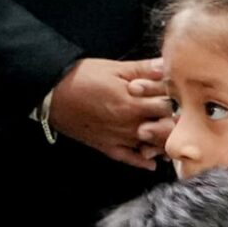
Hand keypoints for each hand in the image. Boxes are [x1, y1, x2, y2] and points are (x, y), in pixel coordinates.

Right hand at [48, 57, 169, 167]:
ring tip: (169, 136)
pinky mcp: (106, 147)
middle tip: (178, 116)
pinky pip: (129, 159)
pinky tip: (153, 162)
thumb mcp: (113, 68)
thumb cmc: (81, 77)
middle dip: (173, 123)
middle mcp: (129, 125)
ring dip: (163, 143)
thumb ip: (142, 69)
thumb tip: (166, 64)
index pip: (167, 107)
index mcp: (132, 104)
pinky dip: (143, 162)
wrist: (49, 92)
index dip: (175, 101)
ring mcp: (119, 138)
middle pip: (164, 130)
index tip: (177, 97)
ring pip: (152, 148)